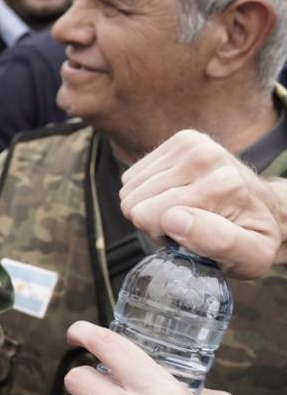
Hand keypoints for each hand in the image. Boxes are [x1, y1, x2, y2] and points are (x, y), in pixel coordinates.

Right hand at [120, 129, 286, 278]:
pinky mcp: (181, 139)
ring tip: (182, 211)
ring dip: (149, 205)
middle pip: (133, 201)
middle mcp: (205, 156)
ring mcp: (191, 143)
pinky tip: (174, 195)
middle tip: (187, 225)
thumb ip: (218, 242)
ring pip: (129, 188)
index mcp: (222, 185)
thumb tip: (173, 219)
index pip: (144, 215)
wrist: (266, 206)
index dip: (160, 235)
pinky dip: (148, 190)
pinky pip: (133, 175)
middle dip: (153, 220)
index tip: (191, 237)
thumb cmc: (255, 236)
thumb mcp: (251, 255)